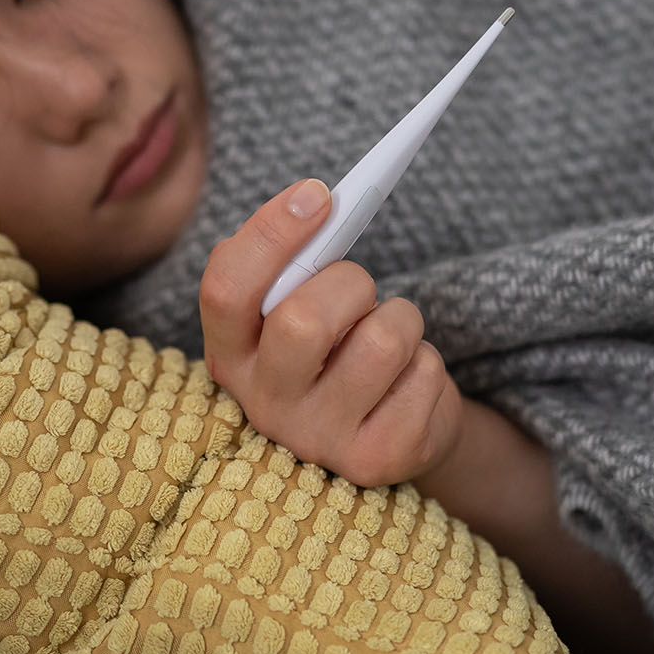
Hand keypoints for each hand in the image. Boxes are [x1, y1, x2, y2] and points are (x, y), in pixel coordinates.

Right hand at [199, 178, 464, 489]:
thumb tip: (316, 201)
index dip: (269, 234)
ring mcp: (320, 439)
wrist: (389, 431)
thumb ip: (292, 262)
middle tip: (360, 293)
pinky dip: (427, 362)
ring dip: (402, 319)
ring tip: (391, 338)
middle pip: (305, 321)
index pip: (225, 291)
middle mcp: (264, 406)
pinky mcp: (378, 459)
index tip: (318, 195)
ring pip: (382, 341)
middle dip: (351, 284)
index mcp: (230, 355)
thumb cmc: (338, 349)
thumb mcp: (300, 306)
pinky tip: (406, 383)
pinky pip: (424, 374)